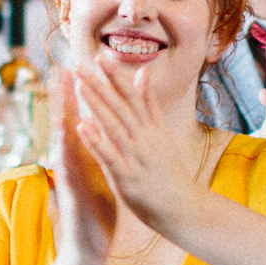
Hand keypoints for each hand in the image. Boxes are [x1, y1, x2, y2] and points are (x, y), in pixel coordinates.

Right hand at [46, 72, 115, 264]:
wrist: (91, 244)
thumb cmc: (97, 209)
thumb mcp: (103, 173)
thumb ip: (101, 151)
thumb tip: (102, 131)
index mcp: (84, 156)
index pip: (81, 119)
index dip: (81, 95)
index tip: (82, 68)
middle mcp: (73, 162)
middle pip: (67, 124)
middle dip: (64, 97)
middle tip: (61, 68)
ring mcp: (69, 177)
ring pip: (62, 140)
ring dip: (59, 116)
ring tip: (58, 93)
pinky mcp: (71, 192)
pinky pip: (68, 167)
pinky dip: (66, 149)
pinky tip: (65, 133)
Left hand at [68, 52, 203, 239]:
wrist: (184, 208)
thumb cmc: (170, 172)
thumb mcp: (162, 133)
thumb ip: (150, 104)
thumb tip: (142, 72)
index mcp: (152, 129)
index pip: (132, 97)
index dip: (116, 76)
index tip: (101, 56)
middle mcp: (145, 139)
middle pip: (121, 108)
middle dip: (101, 85)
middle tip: (82, 65)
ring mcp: (137, 158)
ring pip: (114, 127)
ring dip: (97, 106)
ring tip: (81, 86)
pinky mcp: (128, 178)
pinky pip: (110, 156)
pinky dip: (97, 141)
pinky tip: (83, 126)